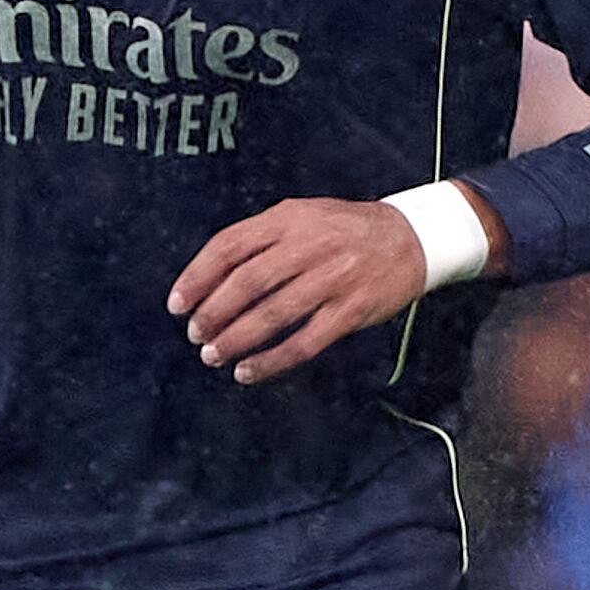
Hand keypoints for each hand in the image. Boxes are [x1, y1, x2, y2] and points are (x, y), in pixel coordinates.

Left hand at [167, 195, 447, 382]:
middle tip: (195, 335)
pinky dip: (272, 360)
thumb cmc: (343, 231)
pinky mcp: (351, 310)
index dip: (196, 277)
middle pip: (247, 282)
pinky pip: (304, 341)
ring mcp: (333, 278)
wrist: (413, 237)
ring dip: (236, 340)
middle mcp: (309, 245)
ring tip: (213, 356)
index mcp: (288, 219)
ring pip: (273, 314)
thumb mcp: (301, 217)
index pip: (229, 246)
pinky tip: (249, 372)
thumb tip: (207, 279)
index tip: (176, 304)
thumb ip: (259, 239)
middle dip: (213, 314)